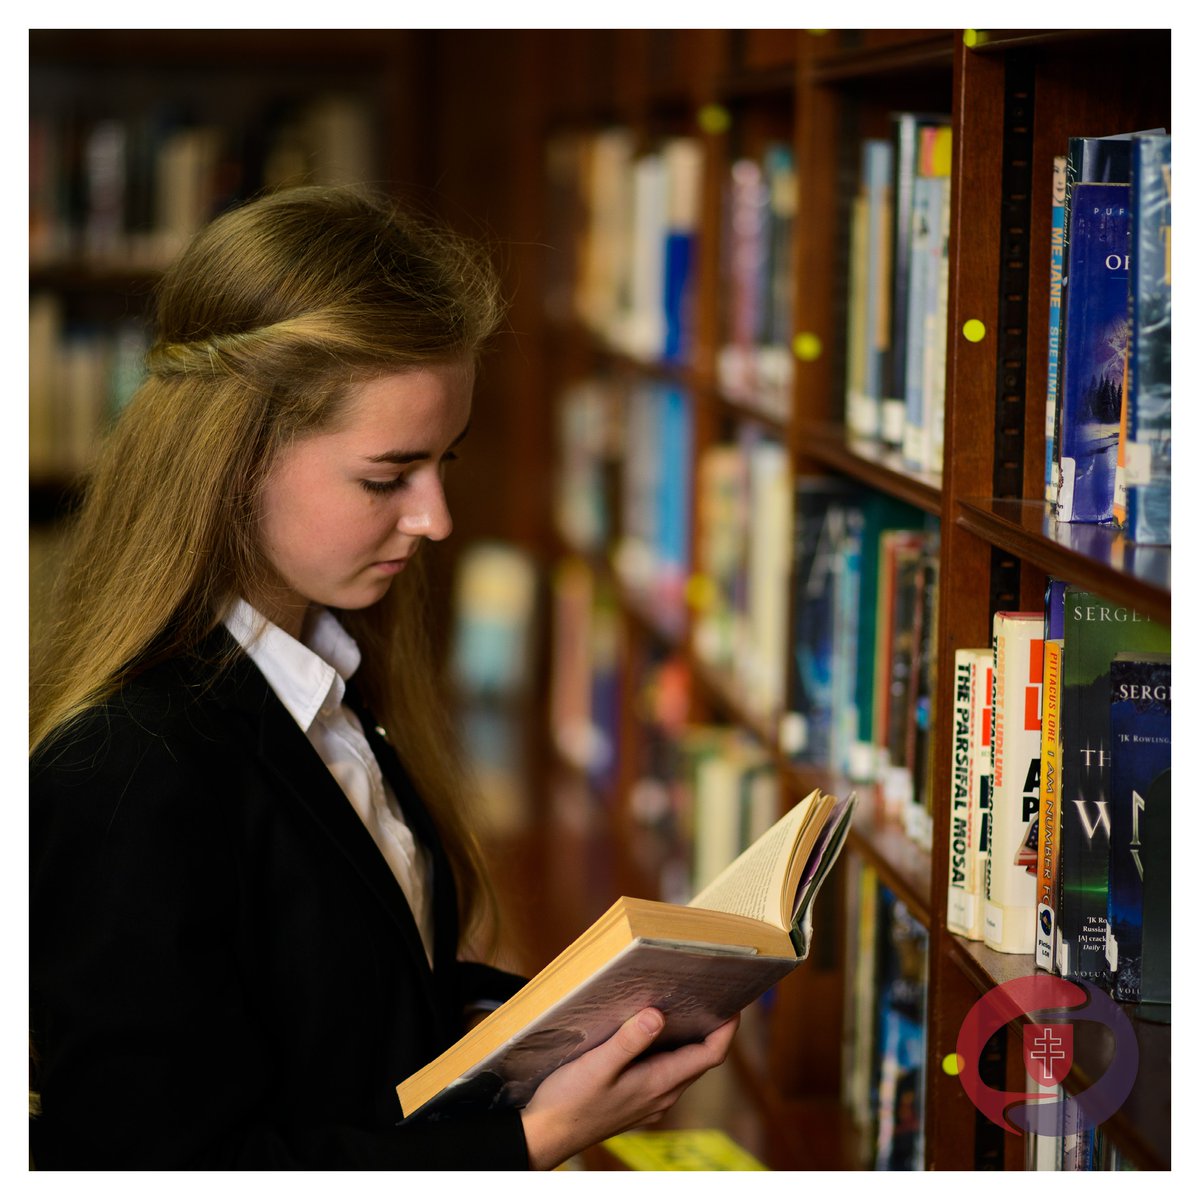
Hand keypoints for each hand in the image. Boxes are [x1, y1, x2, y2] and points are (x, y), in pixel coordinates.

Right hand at [519, 1007, 739, 1169]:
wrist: (547, 1136)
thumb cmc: (569, 1102)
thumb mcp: (597, 1066)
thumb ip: (629, 1041)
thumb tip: (658, 1014)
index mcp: (658, 1084)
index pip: (709, 1056)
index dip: (726, 1030)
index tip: (734, 1004)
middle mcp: (662, 1096)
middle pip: (700, 1060)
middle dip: (712, 1030)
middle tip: (712, 995)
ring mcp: (650, 1102)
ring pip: (683, 1067)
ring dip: (690, 1040)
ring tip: (685, 1007)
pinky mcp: (637, 1102)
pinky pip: (665, 1073)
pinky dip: (670, 1051)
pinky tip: (652, 1034)